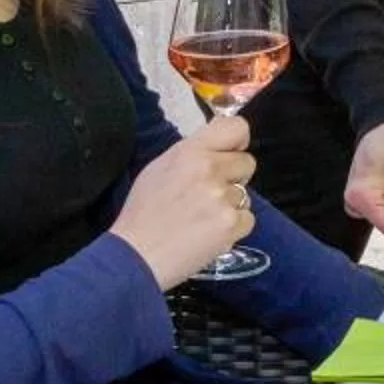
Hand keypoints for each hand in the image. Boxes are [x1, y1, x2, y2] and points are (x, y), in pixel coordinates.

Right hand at [112, 114, 256, 289]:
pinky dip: (233, 228)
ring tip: (202, 219)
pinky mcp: (231, 224)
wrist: (136, 255)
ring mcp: (222, 197)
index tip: (233, 153)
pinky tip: (208, 234)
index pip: (236, 127)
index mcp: (190, 151)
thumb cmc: (143, 213)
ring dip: (230, 206)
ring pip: (245, 195)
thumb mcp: (159, 169)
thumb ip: (192, 155)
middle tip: (210, 195)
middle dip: (234, 178)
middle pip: (247, 163)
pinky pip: (247, 219)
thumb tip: (217, 150)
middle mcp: (209, 169)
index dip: (238, 141)